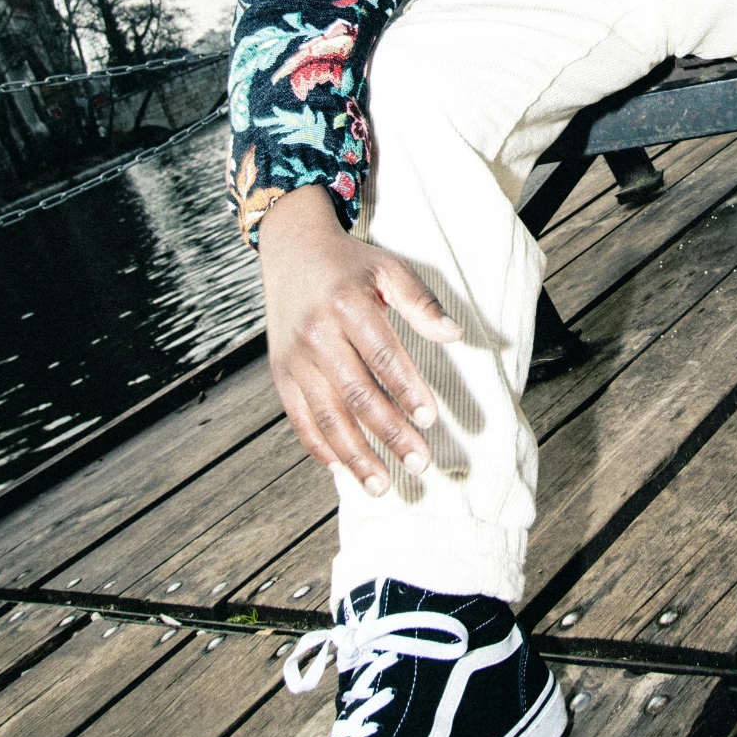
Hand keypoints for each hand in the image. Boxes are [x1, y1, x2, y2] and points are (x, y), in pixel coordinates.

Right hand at [258, 184, 462, 494]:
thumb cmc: (350, 265)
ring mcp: (294, 358)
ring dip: (355, 454)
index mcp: (346, 305)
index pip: (382, 355)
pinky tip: (344, 468)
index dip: (406, 389)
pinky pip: (300, 418)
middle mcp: (316, 334)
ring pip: (326, 415)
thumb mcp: (389, 268)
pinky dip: (320, 446)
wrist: (292, 252)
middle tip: (419, 463)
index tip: (430, 419)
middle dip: (389, 433)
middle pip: (356, 393)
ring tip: (382, 485)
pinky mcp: (281, 374)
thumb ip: (421, 302)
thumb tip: (454, 335)